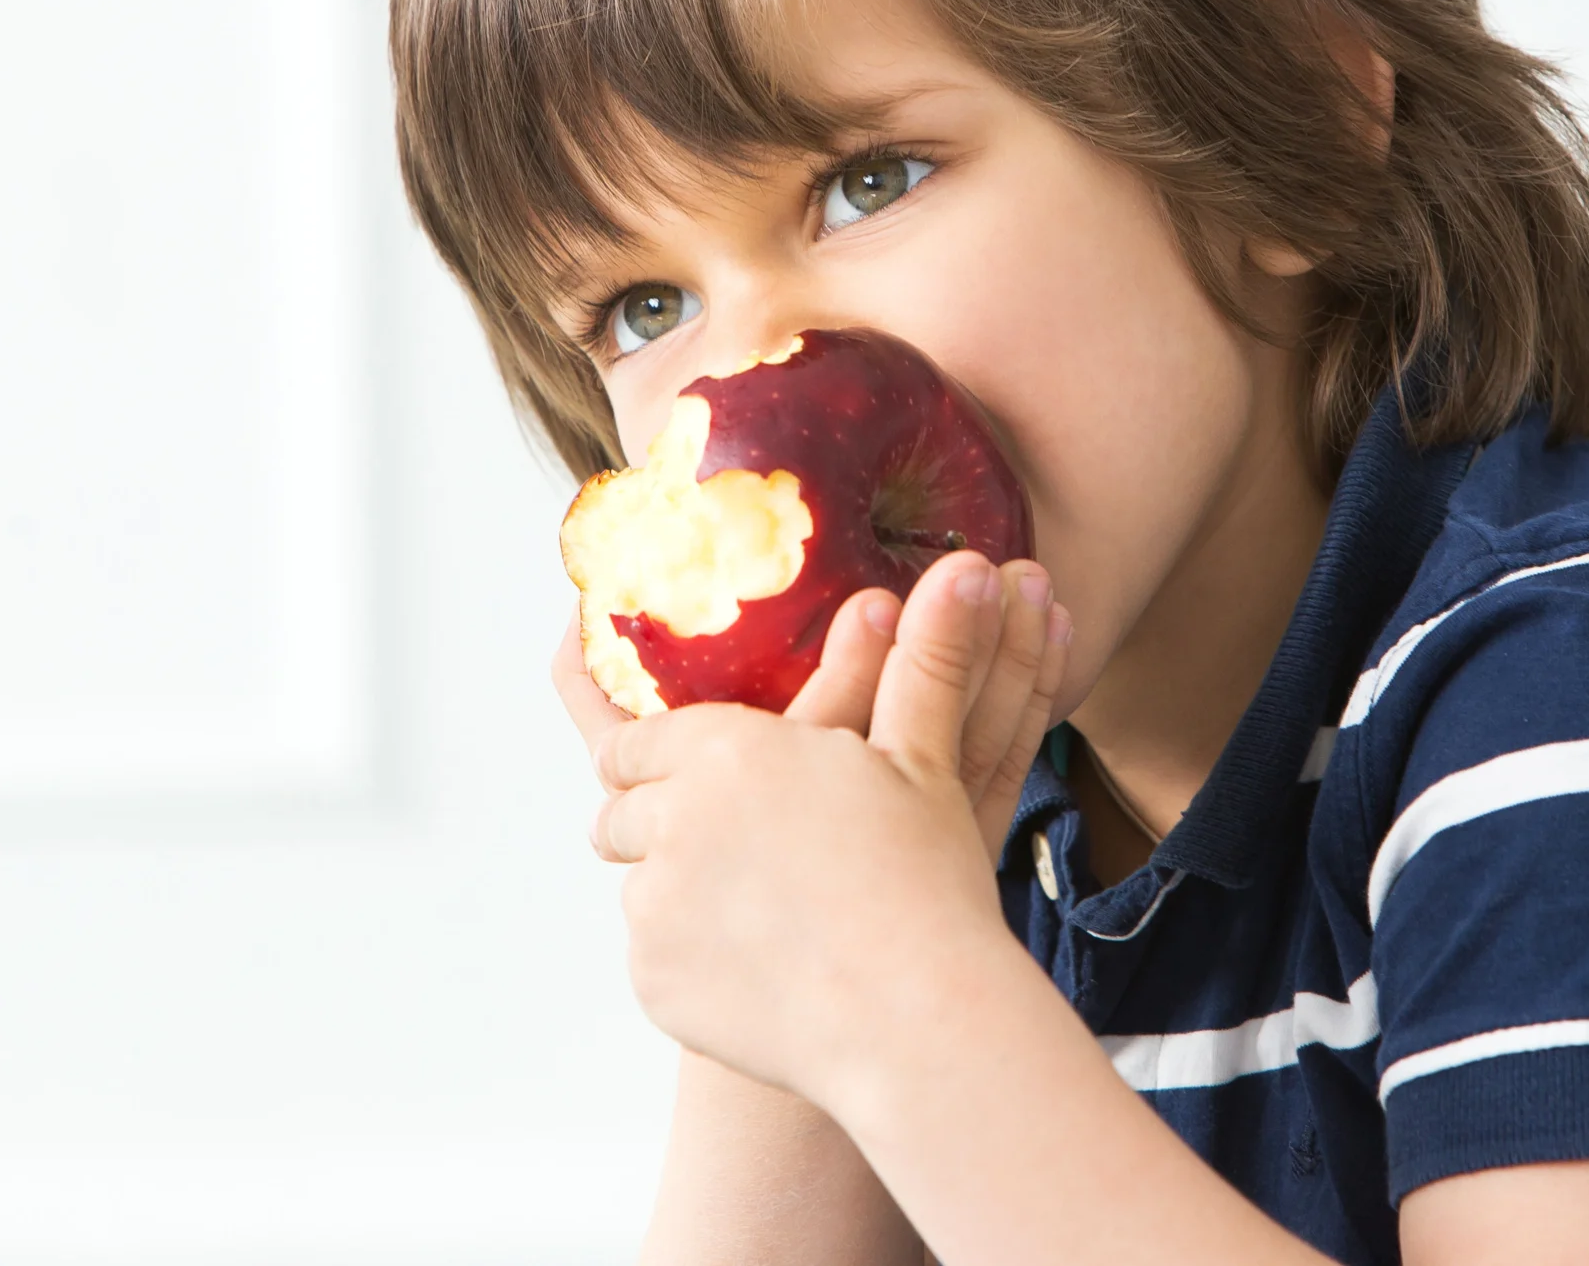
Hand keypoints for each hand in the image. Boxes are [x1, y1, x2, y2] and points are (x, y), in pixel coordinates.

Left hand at [583, 550, 1066, 1110]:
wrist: (915, 1019)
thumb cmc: (923, 881)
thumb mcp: (921, 761)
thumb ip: (925, 661)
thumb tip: (970, 569)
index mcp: (721, 751)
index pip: (634, 742)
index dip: (655, 757)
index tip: (681, 772)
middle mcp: (670, 820)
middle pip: (618, 814)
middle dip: (654, 822)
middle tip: (719, 844)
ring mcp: (653, 907)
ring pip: (637, 888)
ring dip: (674, 890)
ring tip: (751, 909)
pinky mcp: (654, 982)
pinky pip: (654, 958)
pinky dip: (689, 959)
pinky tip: (755, 964)